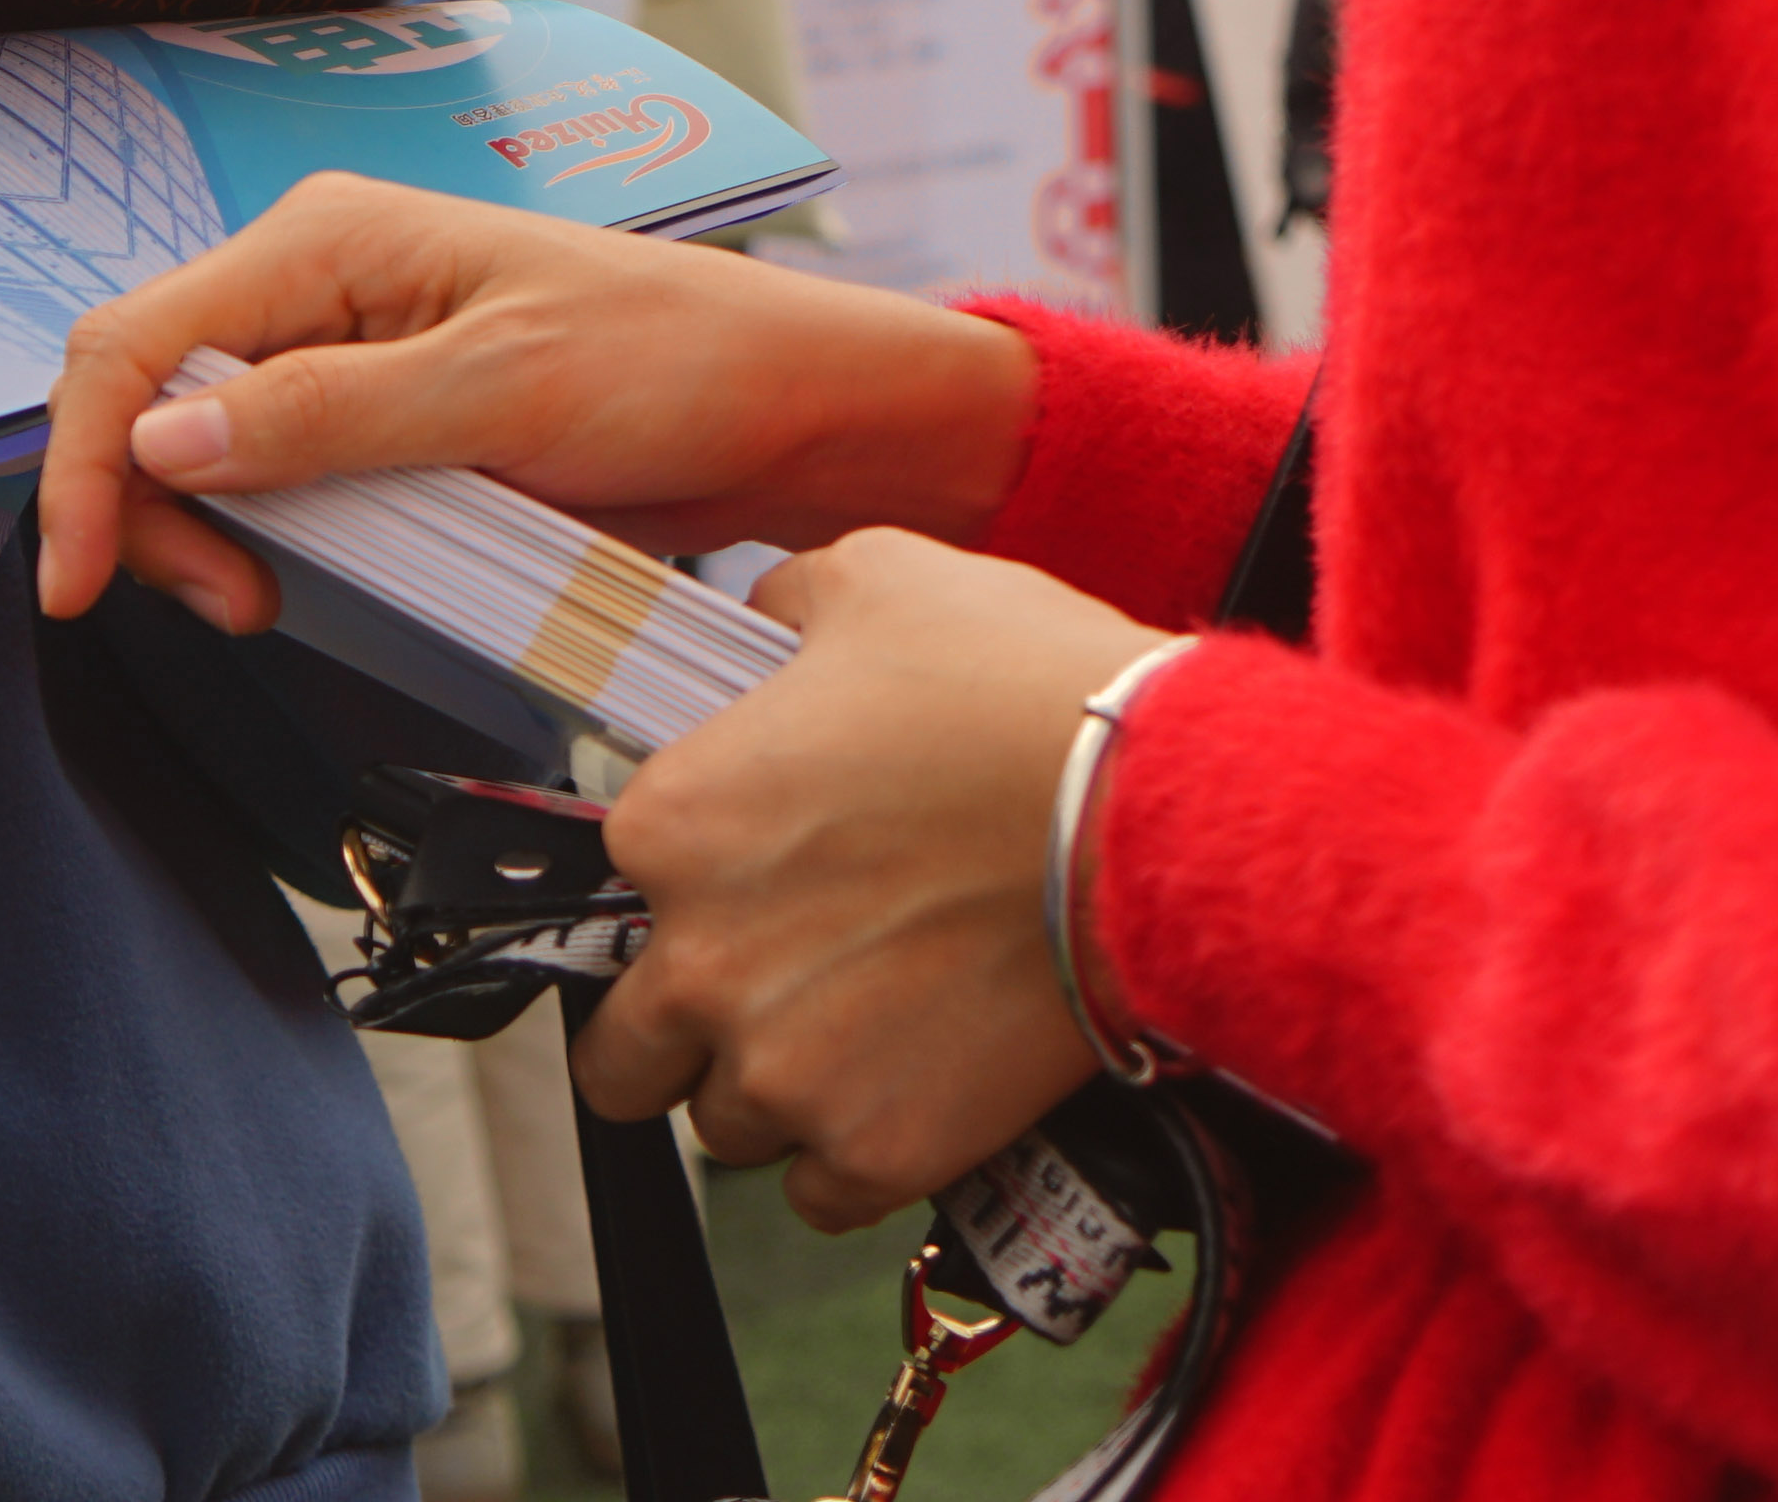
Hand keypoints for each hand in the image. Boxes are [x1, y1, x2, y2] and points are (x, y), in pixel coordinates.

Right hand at [30, 177, 1035, 637]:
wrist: (791, 411)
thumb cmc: (676, 362)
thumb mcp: (502, 389)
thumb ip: (325, 416)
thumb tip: (163, 441)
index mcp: (325, 241)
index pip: (136, 341)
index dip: (82, 460)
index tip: (81, 576)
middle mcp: (316, 287)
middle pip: (143, 398)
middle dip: (142, 509)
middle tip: (223, 605)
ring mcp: (344, 357)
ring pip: (192, 447)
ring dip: (198, 533)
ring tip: (263, 602)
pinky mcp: (379, 424)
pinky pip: (269, 479)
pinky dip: (259, 538)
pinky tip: (298, 578)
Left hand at [570, 536, 1162, 1228]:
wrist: (1162, 820)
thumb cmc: (1023, 697)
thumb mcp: (875, 582)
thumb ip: (786, 609)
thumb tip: (771, 622)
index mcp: (672, 824)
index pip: (615, 892)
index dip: (684, 891)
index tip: (746, 888)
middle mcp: (702, 962)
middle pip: (627, 1055)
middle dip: (680, 1034)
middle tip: (766, 995)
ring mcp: (786, 1070)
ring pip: (728, 1128)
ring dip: (775, 1094)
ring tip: (861, 1037)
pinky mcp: (881, 1149)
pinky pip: (821, 1196)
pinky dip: (854, 1161)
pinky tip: (903, 1098)